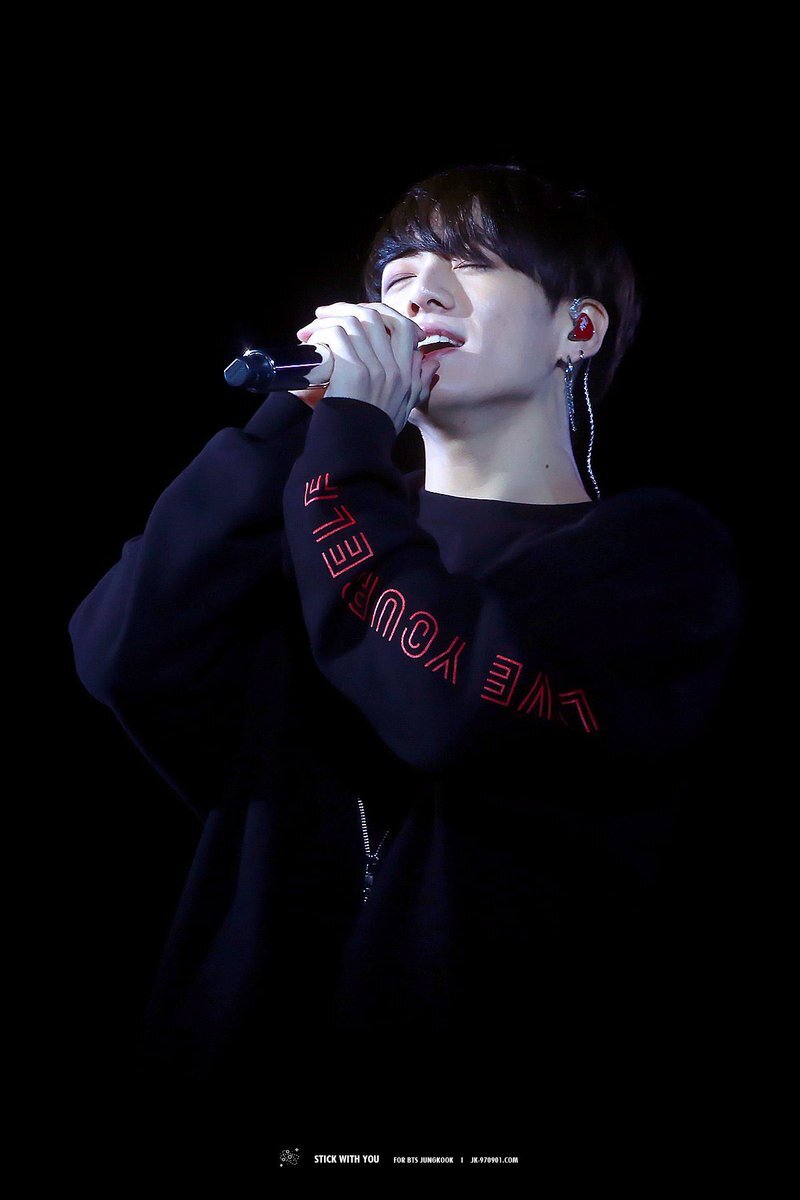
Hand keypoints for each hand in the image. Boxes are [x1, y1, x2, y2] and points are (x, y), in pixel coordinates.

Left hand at [295, 302, 440, 433]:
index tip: (359, 315)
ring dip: (329, 317)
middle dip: (347, 308)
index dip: (382, 313)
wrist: (357, 451)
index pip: (403, 326)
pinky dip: (321, 331)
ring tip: (312, 326)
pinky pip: (337, 335)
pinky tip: (310, 340)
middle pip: (376, 316)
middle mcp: (394, 366)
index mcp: (407, 373)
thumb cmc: (376, 432)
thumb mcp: (406, 408)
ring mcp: (374, 367)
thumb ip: (419, 383)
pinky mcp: (353, 371)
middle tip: (327, 314)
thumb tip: (432, 362)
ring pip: (354, 320)